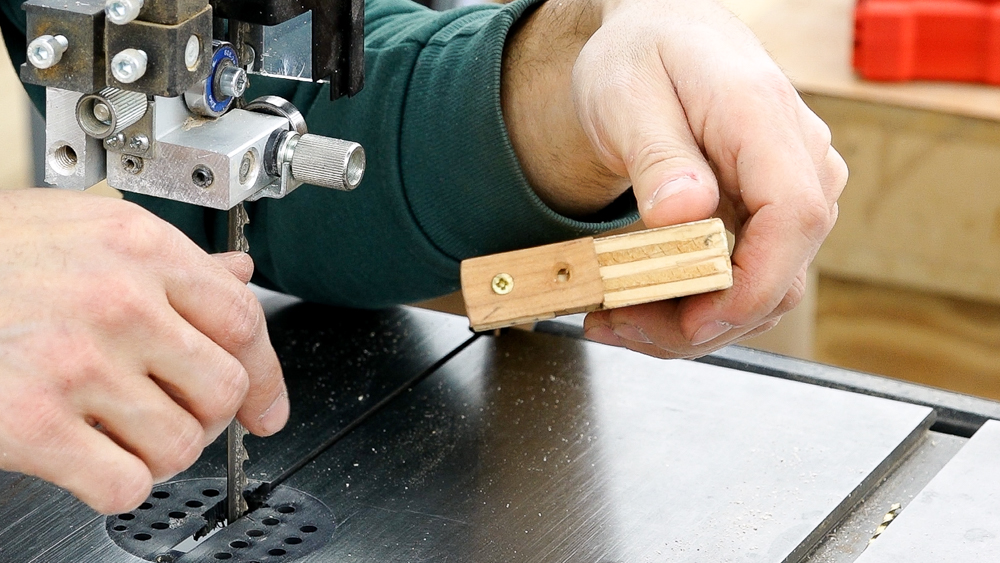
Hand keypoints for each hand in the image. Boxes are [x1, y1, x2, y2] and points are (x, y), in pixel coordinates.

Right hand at [0, 189, 286, 512]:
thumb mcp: (82, 232)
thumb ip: (165, 262)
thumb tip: (234, 278)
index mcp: (140, 249)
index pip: (244, 319)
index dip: (268, 374)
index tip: (268, 407)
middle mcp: (119, 301)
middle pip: (224, 388)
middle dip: (208, 417)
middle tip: (177, 418)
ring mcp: (78, 362)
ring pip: (180, 443)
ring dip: (158, 453)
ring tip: (120, 434)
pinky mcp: (31, 421)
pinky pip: (125, 483)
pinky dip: (118, 485)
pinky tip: (90, 460)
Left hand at [502, 0, 847, 357]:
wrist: (662, 41)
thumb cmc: (643, 58)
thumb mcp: (627, 95)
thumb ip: (658, 155)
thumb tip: (685, 213)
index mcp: (763, 116)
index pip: (793, 214)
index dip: (750, 284)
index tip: (692, 322)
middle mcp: (798, 158)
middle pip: (780, 271)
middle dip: (700, 322)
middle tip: (616, 325)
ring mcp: (795, 189)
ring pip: (767, 289)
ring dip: (693, 324)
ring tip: (615, 319)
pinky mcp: (776, 214)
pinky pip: (751, 279)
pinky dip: (699, 306)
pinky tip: (641, 306)